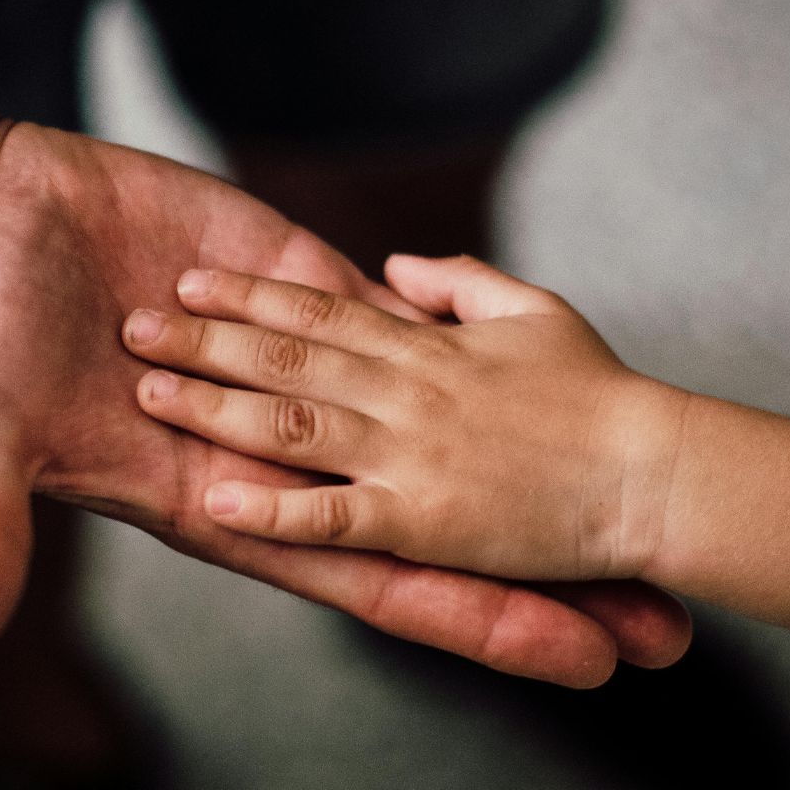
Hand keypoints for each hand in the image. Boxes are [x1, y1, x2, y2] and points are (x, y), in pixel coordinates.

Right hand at [0, 123, 691, 686]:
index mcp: (222, 504)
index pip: (379, 580)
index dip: (480, 622)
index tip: (583, 660)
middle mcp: (278, 450)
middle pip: (439, 522)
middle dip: (541, 574)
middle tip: (663, 625)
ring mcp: (295, 365)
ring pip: (440, 422)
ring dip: (531, 463)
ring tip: (636, 495)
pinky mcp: (293, 279)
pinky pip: (400, 320)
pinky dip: (469, 338)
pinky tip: (550, 363)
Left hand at [120, 254, 693, 582]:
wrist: (657, 472)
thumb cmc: (606, 395)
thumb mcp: (534, 312)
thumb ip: (461, 284)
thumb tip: (396, 267)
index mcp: (429, 347)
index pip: (320, 311)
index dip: (250, 294)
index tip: (192, 279)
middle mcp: (406, 393)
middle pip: (286, 357)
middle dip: (204, 340)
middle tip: (132, 324)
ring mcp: (409, 456)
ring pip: (291, 422)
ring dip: (215, 406)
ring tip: (147, 391)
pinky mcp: (423, 521)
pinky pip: (333, 516)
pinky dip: (274, 508)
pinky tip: (216, 499)